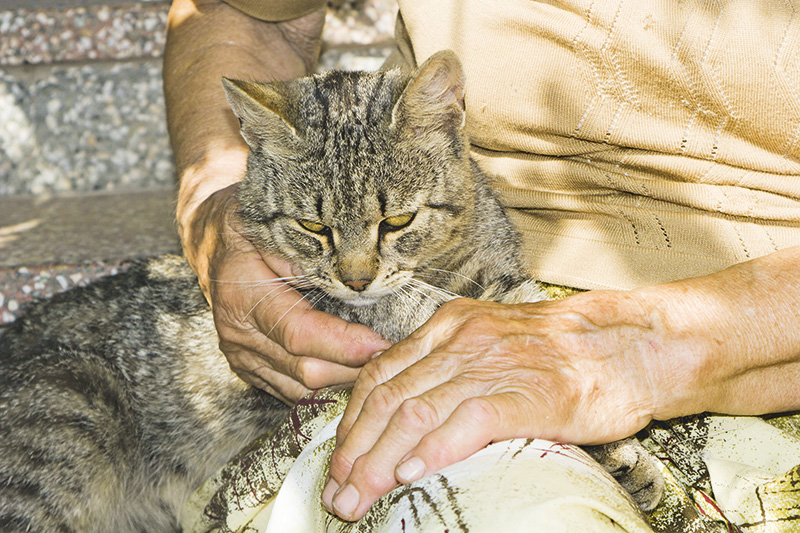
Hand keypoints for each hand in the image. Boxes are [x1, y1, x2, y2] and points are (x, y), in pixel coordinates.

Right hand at [186, 184, 389, 403]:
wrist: (216, 243)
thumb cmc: (252, 228)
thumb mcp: (276, 226)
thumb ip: (308, 254)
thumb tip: (354, 277)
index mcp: (242, 297)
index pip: (300, 334)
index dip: (344, 344)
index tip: (382, 343)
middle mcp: (240, 336)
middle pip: (307, 371)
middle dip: (355, 369)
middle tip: (396, 357)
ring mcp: (244, 358)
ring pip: (304, 389)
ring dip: (345, 383)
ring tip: (382, 368)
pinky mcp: (253, 370)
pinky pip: (296, 392)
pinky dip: (328, 386)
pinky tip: (356, 373)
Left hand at [322, 292, 676, 520]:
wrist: (629, 345)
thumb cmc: (561, 353)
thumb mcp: (491, 344)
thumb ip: (448, 370)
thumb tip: (406, 416)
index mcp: (448, 326)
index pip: (380, 374)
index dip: (352, 422)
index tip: (339, 458)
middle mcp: (463, 340)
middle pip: (390, 398)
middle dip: (355, 451)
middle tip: (338, 491)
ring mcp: (493, 364)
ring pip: (417, 413)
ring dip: (381, 462)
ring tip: (360, 497)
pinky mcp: (528, 393)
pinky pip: (469, 421)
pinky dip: (436, 450)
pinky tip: (413, 474)